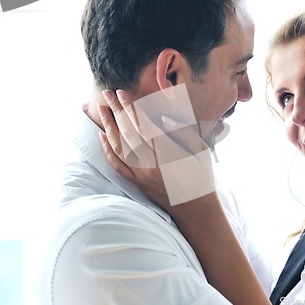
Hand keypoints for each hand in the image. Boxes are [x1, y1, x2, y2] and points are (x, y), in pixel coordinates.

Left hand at [97, 89, 215, 210]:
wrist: (196, 211)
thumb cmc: (202, 178)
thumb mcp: (201, 151)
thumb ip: (184, 133)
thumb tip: (164, 118)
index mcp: (169, 154)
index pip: (144, 125)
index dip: (131, 108)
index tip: (122, 93)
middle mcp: (151, 164)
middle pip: (128, 133)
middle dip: (116, 111)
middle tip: (106, 93)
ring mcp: (141, 175)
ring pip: (119, 147)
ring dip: (109, 126)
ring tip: (101, 109)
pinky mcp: (137, 184)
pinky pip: (117, 165)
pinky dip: (107, 150)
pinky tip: (102, 136)